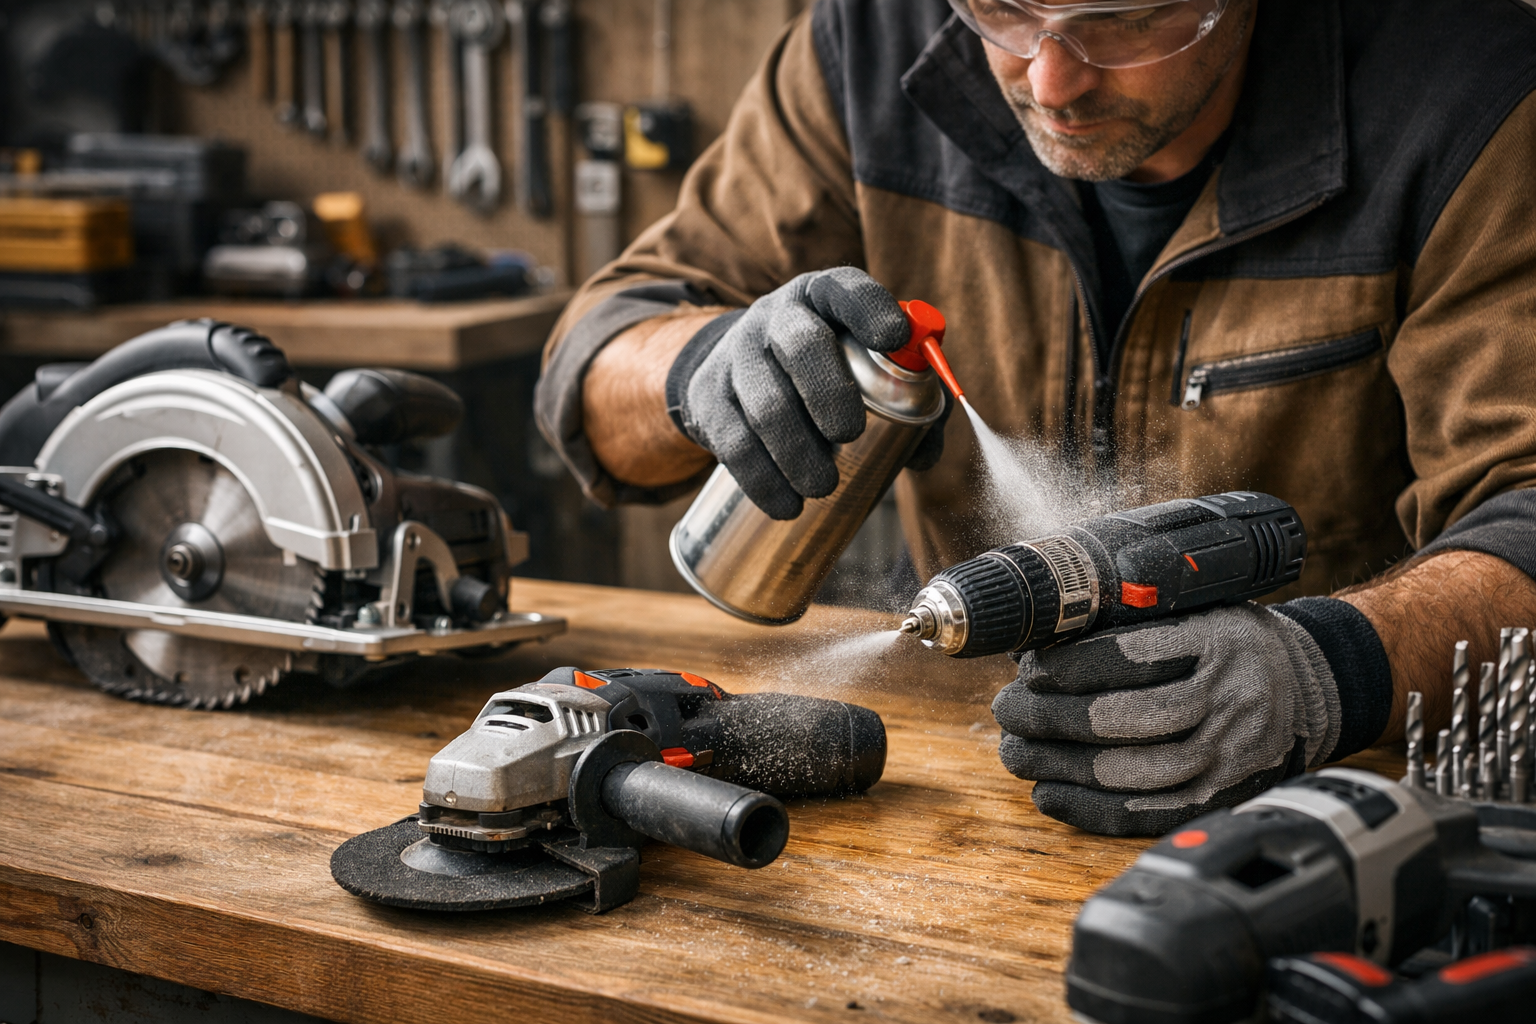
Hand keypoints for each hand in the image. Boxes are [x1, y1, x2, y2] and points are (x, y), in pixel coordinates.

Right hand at [674, 268, 934, 519]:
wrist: (737, 370)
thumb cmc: (824, 369)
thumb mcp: (861, 362)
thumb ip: (908, 398)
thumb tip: (925, 453)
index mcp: (824, 297)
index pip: (845, 290)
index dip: (870, 309)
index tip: (894, 337)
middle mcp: (776, 315)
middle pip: (799, 344)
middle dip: (829, 392)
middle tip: (849, 434)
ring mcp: (736, 354)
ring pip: (765, 403)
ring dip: (797, 451)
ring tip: (823, 486)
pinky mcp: (708, 397)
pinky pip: (733, 442)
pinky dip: (764, 480)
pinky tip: (788, 505)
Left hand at [991, 603, 1343, 836]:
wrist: (1310, 687)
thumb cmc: (1233, 644)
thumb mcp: (1199, 608)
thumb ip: (1133, 619)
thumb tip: (1036, 638)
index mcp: (1217, 640)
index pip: (1126, 657)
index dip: (1065, 667)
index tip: (1028, 668)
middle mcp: (1227, 699)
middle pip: (1118, 718)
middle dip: (1045, 717)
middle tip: (1007, 709)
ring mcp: (1227, 756)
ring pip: (1124, 772)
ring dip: (1054, 764)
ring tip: (1015, 749)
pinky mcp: (1218, 799)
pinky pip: (1142, 815)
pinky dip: (1085, 808)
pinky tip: (1048, 790)